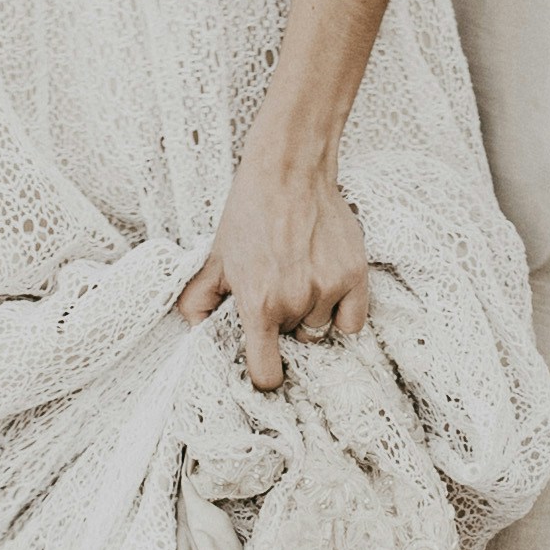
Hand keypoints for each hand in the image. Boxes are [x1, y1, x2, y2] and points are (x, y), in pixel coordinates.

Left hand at [179, 156, 373, 393]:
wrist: (288, 172)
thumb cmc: (248, 213)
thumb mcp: (214, 258)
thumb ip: (198, 300)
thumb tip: (195, 331)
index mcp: (257, 304)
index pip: (266, 373)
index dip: (264, 376)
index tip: (265, 369)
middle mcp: (295, 302)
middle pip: (291, 344)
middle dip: (282, 325)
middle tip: (276, 289)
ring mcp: (328, 289)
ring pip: (319, 330)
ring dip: (309, 314)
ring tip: (299, 278)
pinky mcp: (354, 275)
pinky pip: (352, 321)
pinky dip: (341, 312)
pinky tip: (327, 287)